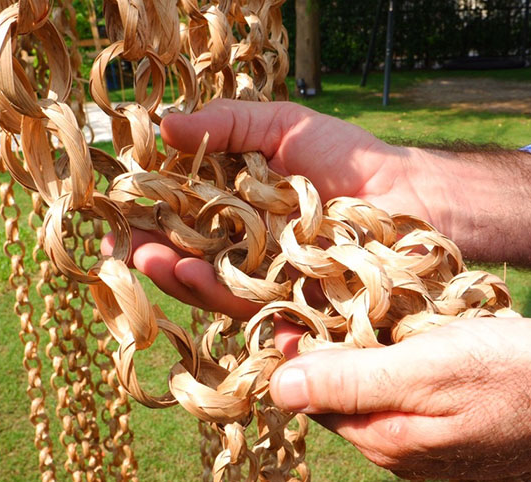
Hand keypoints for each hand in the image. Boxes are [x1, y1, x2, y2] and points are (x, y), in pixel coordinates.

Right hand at [105, 99, 431, 317]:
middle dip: (155, 256)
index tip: (118, 216)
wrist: (412, 194)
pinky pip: (256, 309)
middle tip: (127, 251)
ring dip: (182, 278)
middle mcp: (246, 248)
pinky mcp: (296, 307)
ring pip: (216, 287)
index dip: (148, 219)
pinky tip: (202, 282)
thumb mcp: (283, 125)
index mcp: (237, 207)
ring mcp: (270, 280)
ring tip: (156, 263)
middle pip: (191, 258)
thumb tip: (163, 125)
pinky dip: (227, 297)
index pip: (181, 217)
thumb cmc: (348, 157)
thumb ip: (227, 125)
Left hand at [268, 317, 530, 480]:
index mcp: (381, 436)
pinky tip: (400, 322)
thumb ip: (353, 381)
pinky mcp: (444, 416)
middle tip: (322, 289)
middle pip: (337, 388)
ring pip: (369, 382)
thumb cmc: (517, 379)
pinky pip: (400, 381)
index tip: (289, 302)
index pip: (311, 393)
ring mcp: (420, 432)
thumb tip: (280, 387)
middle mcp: (393, 442)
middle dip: (326, 343)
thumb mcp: (427, 371)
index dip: (295, 348)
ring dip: (360, 342)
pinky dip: (392, 350)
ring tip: (359, 297)